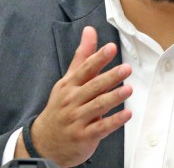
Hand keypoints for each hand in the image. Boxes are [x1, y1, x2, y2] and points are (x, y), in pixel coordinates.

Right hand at [19, 26, 132, 166]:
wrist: (44, 142)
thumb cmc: (61, 107)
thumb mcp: (68, 80)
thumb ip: (82, 57)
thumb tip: (90, 31)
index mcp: (69, 85)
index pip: (85, 69)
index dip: (98, 58)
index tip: (111, 48)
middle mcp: (72, 101)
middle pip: (93, 87)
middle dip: (110, 77)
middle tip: (126, 69)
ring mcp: (77, 119)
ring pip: (98, 106)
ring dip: (114, 98)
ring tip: (129, 89)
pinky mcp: (84, 136)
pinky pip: (101, 128)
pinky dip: (114, 121)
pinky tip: (127, 114)